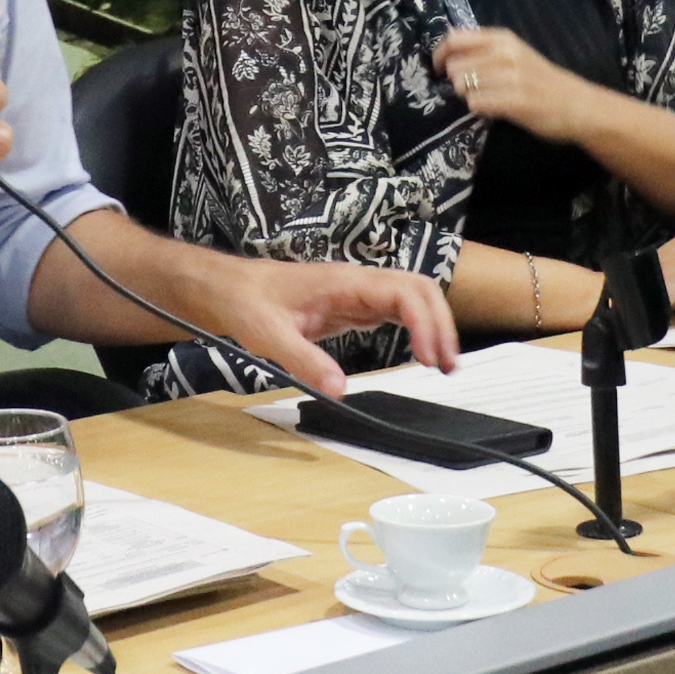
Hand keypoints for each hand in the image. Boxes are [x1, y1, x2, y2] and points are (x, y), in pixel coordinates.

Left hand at [213, 256, 458, 394]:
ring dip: (433, 326)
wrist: (227, 288)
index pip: (404, 293)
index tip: (428, 358)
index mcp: (344, 282)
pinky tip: (419, 353)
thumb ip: (304, 360)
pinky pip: (395, 312)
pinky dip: (415, 330)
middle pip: (419, 289)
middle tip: (447, 366)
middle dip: (441, 323)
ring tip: (443, 365)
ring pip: (412, 298)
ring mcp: (357, 293)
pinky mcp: (352, 306)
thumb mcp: (268, 335)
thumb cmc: (245, 303)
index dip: (424, 323)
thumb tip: (340, 391)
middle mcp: (358, 283)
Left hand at [432, 27, 607, 143]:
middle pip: (455, 66)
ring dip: (467, 95)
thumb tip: (448, 46)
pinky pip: (476, 103)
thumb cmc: (542, 80)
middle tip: (473, 89)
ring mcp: (511, 77)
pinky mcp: (515, 101)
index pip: (455, 39)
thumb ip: (484, 49)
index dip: (439, 55)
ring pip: (462, 85)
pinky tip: (493, 109)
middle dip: (456, 81)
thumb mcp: (514, 54)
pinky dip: (479, 108)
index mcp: (503, 39)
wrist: (576, 104)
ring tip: (486, 98)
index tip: (439, 69)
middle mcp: (506, 53)